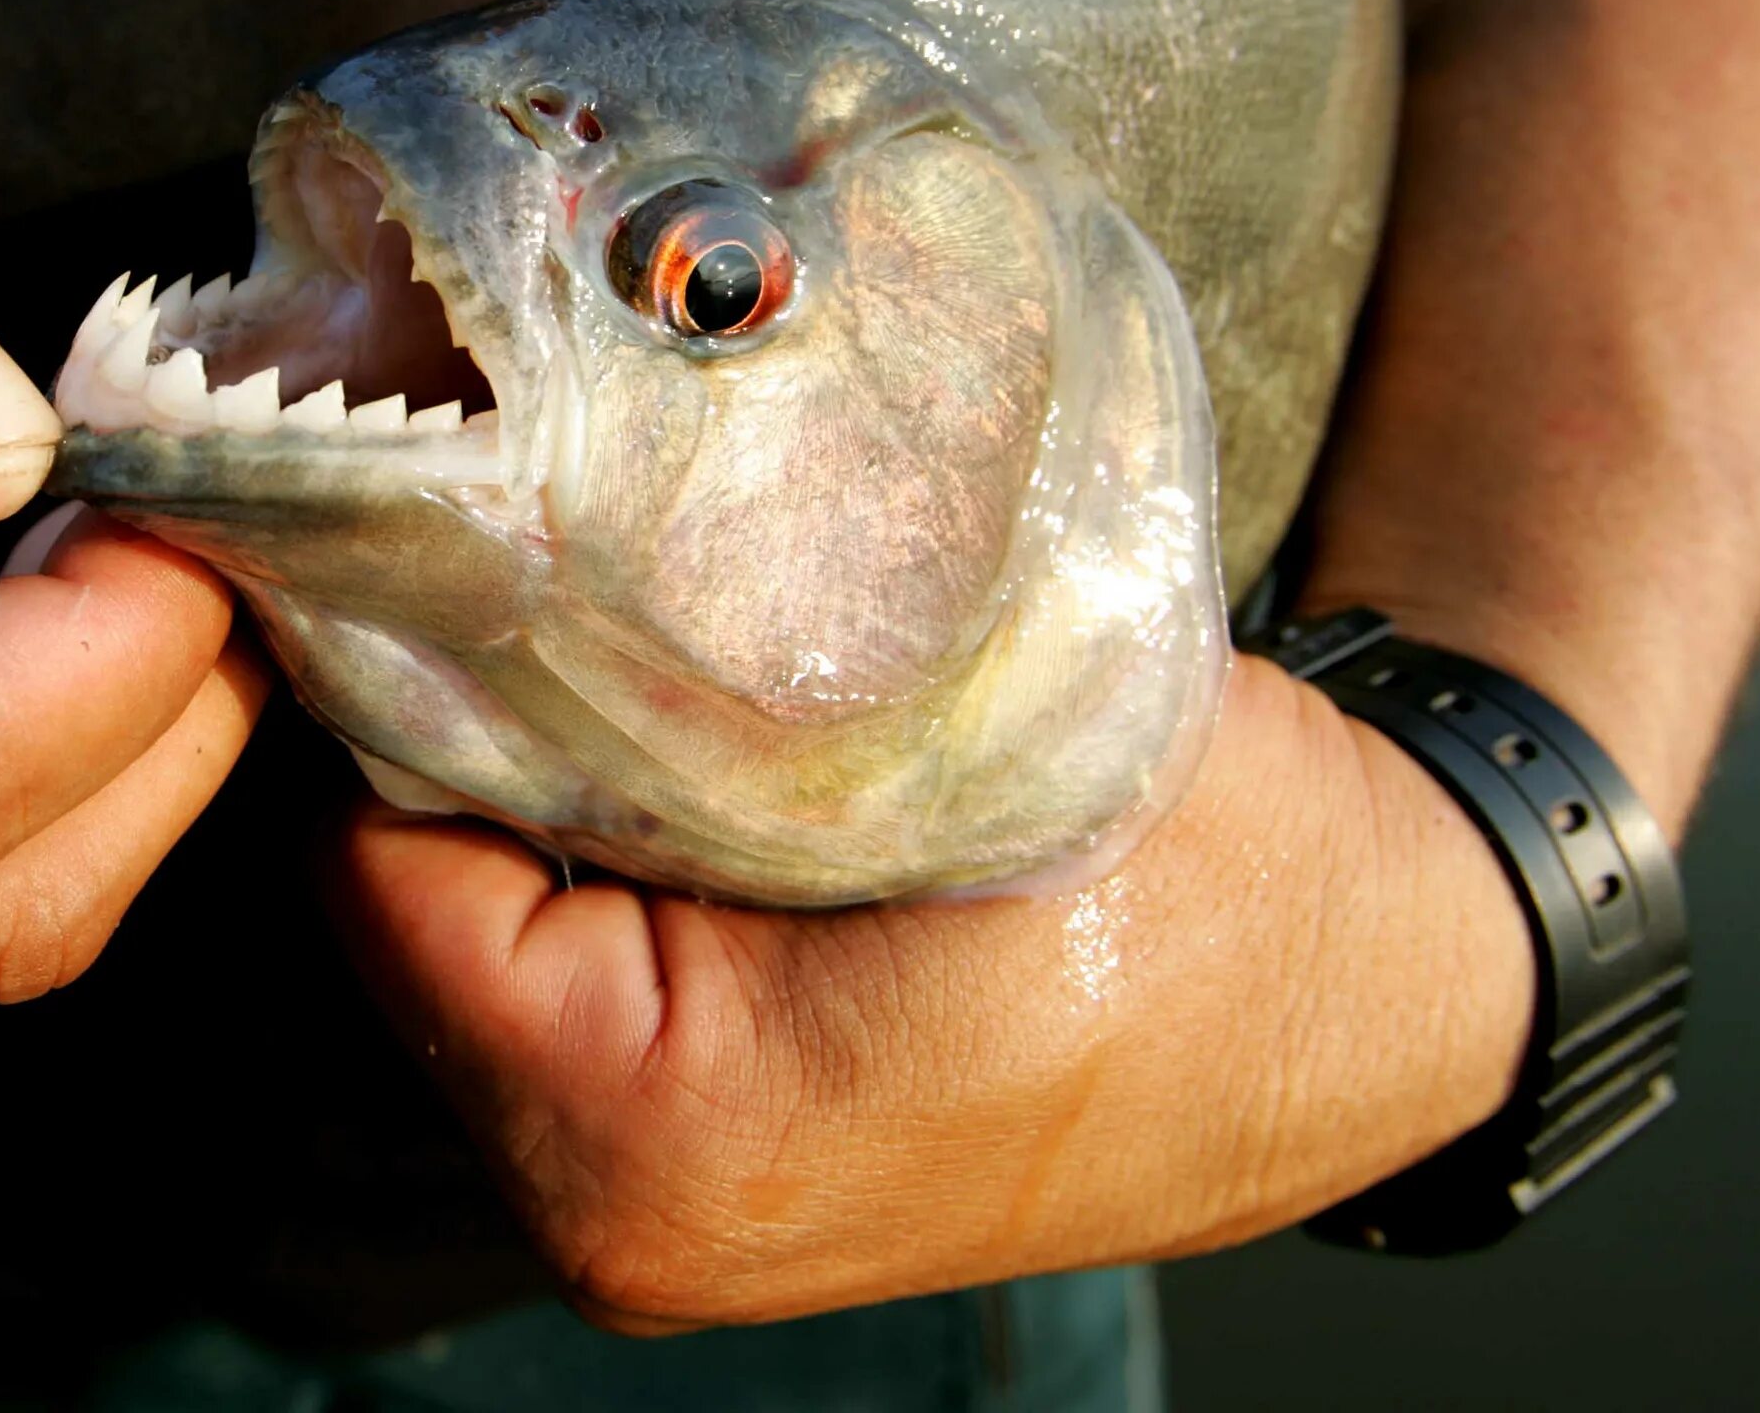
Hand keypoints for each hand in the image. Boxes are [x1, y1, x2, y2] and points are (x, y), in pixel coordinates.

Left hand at [326, 656, 1535, 1329]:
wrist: (1377, 977)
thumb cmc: (1212, 862)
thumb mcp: (952, 725)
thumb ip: (696, 680)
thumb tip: (487, 558)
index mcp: (663, 1132)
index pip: (381, 865)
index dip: (404, 677)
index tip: (460, 534)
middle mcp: (626, 1220)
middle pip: (407, 917)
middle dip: (451, 743)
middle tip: (529, 570)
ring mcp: (661, 1224)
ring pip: (470, 951)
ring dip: (516, 807)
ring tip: (611, 651)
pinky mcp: (705, 1181)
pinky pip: (552, 990)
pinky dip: (579, 873)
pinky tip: (663, 760)